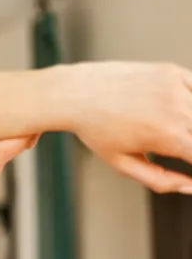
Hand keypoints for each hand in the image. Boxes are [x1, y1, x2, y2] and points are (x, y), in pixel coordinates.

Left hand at [71, 62, 191, 192]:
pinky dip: (190, 104)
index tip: (185, 162)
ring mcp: (177, 87)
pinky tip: (173, 110)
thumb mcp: (123, 164)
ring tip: (159, 129)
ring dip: (189, 124)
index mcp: (168, 136)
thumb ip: (161, 180)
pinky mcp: (172, 71)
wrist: (77, 94)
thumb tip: (190, 187)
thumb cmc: (96, 131)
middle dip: (191, 144)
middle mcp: (178, 109)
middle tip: (170, 145)